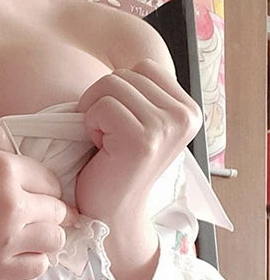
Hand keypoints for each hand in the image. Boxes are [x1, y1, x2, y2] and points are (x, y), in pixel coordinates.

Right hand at [0, 121, 74, 279]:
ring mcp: (7, 241)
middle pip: (58, 209)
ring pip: (55, 240)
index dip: (39, 182)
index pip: (48, 178)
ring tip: (28, 232)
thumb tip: (15, 147)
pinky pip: (38, 267)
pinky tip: (18, 252)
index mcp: (2, 169)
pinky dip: (35, 260)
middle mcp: (12, 206)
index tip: (26, 188)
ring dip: (47, 234)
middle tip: (28, 210)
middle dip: (47, 208)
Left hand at [75, 58, 202, 224]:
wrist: (113, 216)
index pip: (143, 66)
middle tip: (108, 137)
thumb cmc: (117, 170)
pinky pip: (102, 106)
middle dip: (104, 100)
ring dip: (95, 112)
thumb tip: (123, 63)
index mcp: (188, 110)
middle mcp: (183, 116)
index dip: (119, 90)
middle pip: (127, 73)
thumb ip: (143, 95)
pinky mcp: (143, 140)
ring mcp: (165, 128)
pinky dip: (90, 124)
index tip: (118, 124)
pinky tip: (100, 150)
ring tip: (104, 142)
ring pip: (112, 86)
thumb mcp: (140, 124)